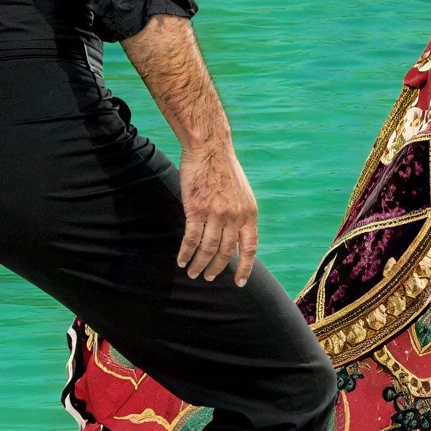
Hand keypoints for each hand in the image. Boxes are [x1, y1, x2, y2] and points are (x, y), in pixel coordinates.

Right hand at [177, 147, 259, 284]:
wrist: (210, 148)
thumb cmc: (224, 168)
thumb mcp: (242, 193)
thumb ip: (241, 215)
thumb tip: (237, 236)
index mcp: (249, 213)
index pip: (249, 247)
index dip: (245, 267)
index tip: (239, 282)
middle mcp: (235, 216)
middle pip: (226, 252)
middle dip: (216, 268)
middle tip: (207, 276)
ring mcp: (216, 214)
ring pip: (208, 249)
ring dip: (199, 263)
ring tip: (193, 272)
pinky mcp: (196, 210)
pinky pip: (191, 238)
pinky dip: (186, 252)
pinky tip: (181, 260)